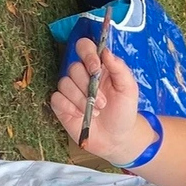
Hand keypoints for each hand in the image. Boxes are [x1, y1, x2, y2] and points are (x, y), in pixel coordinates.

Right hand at [49, 38, 152, 164]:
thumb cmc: (123, 112)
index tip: (95, 68)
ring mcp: (71, 91)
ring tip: (95, 112)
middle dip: (87, 86)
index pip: (84, 47)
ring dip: (80, 99)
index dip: (87, 54)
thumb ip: (119, 68)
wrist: (117, 139)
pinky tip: (80, 115)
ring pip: (64, 83)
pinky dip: (68, 106)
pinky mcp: (62, 106)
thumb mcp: (129, 89)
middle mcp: (82, 76)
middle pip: (73, 67)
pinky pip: (56, 98)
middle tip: (102, 103)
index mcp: (98, 67)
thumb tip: (106, 51)